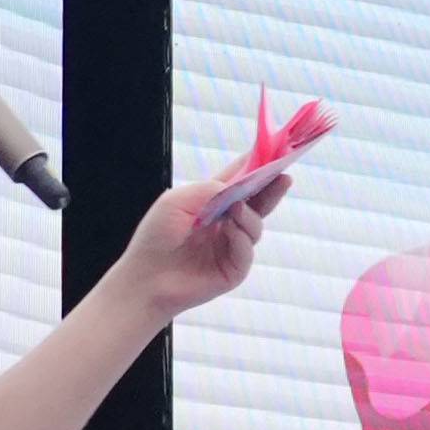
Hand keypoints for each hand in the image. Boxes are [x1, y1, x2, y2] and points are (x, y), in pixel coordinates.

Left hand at [105, 156, 286, 324]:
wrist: (146, 277)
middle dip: (271, 188)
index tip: (276, 152)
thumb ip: (209, 189)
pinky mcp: (233, 269)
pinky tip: (230, 231)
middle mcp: (225, 223)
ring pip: (255, 225)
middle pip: (257, 202)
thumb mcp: (177, 201)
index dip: (257, 167)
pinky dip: (241, 238)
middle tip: (284, 176)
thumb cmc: (155, 236)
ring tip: (235, 210)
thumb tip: (237, 190)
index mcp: (211, 203)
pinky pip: (247, 250)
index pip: (239, 181)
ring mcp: (231, 246)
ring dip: (248, 215)